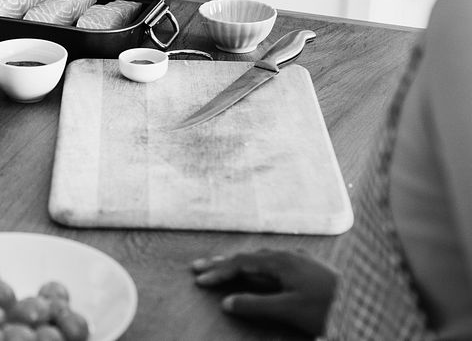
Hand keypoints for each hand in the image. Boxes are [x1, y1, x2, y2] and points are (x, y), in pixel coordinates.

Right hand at [191, 249, 335, 335]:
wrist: (366, 303)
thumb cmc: (327, 307)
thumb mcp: (289, 309)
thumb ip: (256, 304)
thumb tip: (227, 302)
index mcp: (280, 261)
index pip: (240, 263)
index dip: (218, 271)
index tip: (198, 279)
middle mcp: (288, 254)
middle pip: (248, 256)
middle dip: (222, 262)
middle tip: (198, 266)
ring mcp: (299, 259)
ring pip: (261, 257)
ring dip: (239, 263)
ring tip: (221, 267)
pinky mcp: (308, 267)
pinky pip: (274, 261)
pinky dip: (256, 266)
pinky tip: (258, 271)